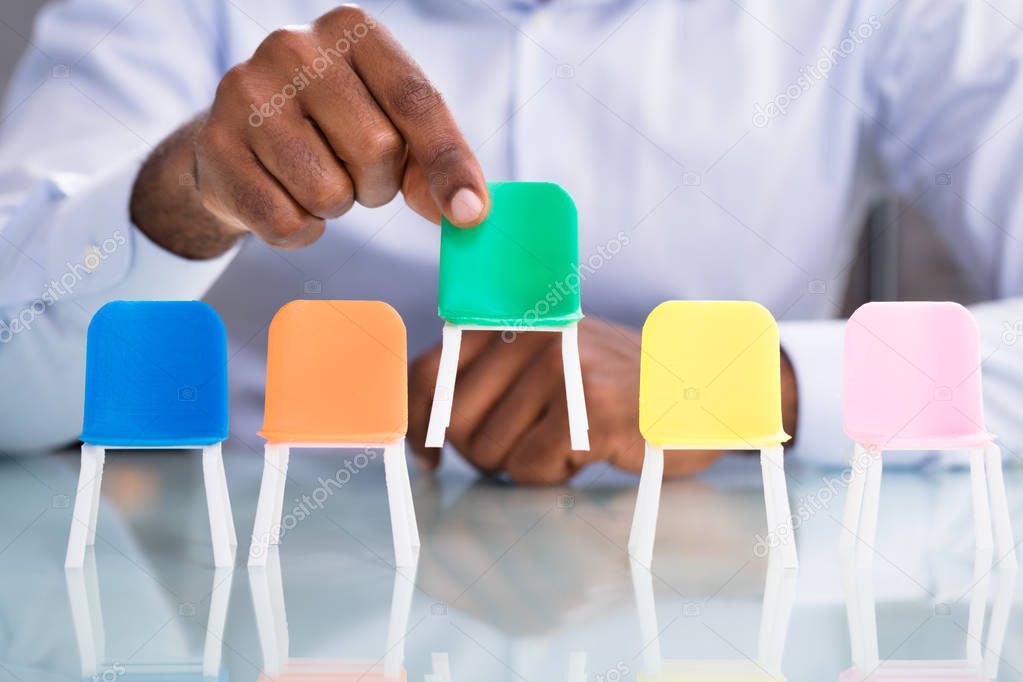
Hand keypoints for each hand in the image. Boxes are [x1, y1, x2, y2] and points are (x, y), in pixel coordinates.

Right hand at [130, 6, 487, 258]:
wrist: (238, 141)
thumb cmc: (331, 129)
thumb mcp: (392, 127)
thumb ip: (432, 162)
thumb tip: (467, 210)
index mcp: (352, 30)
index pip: (416, 101)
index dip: (449, 163)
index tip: (471, 213)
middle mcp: (294, 47)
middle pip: (377, 149)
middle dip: (378, 183)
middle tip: (355, 173)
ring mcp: (246, 92)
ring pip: (328, 192)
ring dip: (336, 206)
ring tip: (315, 177)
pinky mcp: (215, 145)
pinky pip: (285, 222)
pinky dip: (299, 229)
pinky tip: (284, 197)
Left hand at [409, 317, 799, 484]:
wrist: (701, 387)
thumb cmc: (617, 386)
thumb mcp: (552, 360)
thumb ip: (494, 379)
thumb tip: (425, 435)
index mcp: (516, 320)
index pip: (432, 369)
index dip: (416, 418)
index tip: (425, 455)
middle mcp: (532, 336)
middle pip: (455, 422)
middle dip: (479, 452)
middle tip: (524, 450)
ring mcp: (561, 370)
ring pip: (490, 452)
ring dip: (522, 466)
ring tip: (565, 444)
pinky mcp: (587, 409)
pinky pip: (530, 468)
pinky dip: (552, 476)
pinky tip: (586, 454)